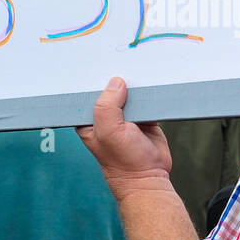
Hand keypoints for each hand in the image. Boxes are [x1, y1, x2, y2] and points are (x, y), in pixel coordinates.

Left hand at [77, 77, 172, 197]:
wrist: (150, 177)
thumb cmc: (124, 161)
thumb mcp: (109, 131)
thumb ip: (107, 106)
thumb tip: (117, 83)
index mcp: (89, 119)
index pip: (87, 93)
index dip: (94, 80)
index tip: (100, 65)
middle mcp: (106, 116)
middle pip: (109, 89)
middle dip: (116, 78)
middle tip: (123, 63)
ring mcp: (125, 116)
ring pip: (128, 92)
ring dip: (135, 85)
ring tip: (139, 71)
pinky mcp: (143, 117)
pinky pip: (145, 99)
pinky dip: (149, 93)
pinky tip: (151, 84)